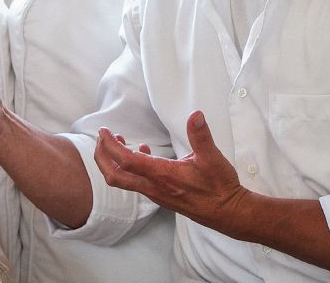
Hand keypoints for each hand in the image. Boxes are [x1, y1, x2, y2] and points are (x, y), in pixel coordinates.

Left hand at [94, 110, 255, 235]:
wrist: (228, 213)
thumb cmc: (220, 187)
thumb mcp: (212, 158)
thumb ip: (201, 135)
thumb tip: (196, 115)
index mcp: (162, 175)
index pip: (126, 160)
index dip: (110, 145)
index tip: (104, 131)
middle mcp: (154, 187)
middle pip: (115, 176)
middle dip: (102, 156)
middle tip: (101, 138)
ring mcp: (156, 194)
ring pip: (124, 181)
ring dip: (114, 162)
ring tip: (118, 142)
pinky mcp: (161, 196)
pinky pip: (137, 183)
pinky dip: (130, 168)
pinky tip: (143, 153)